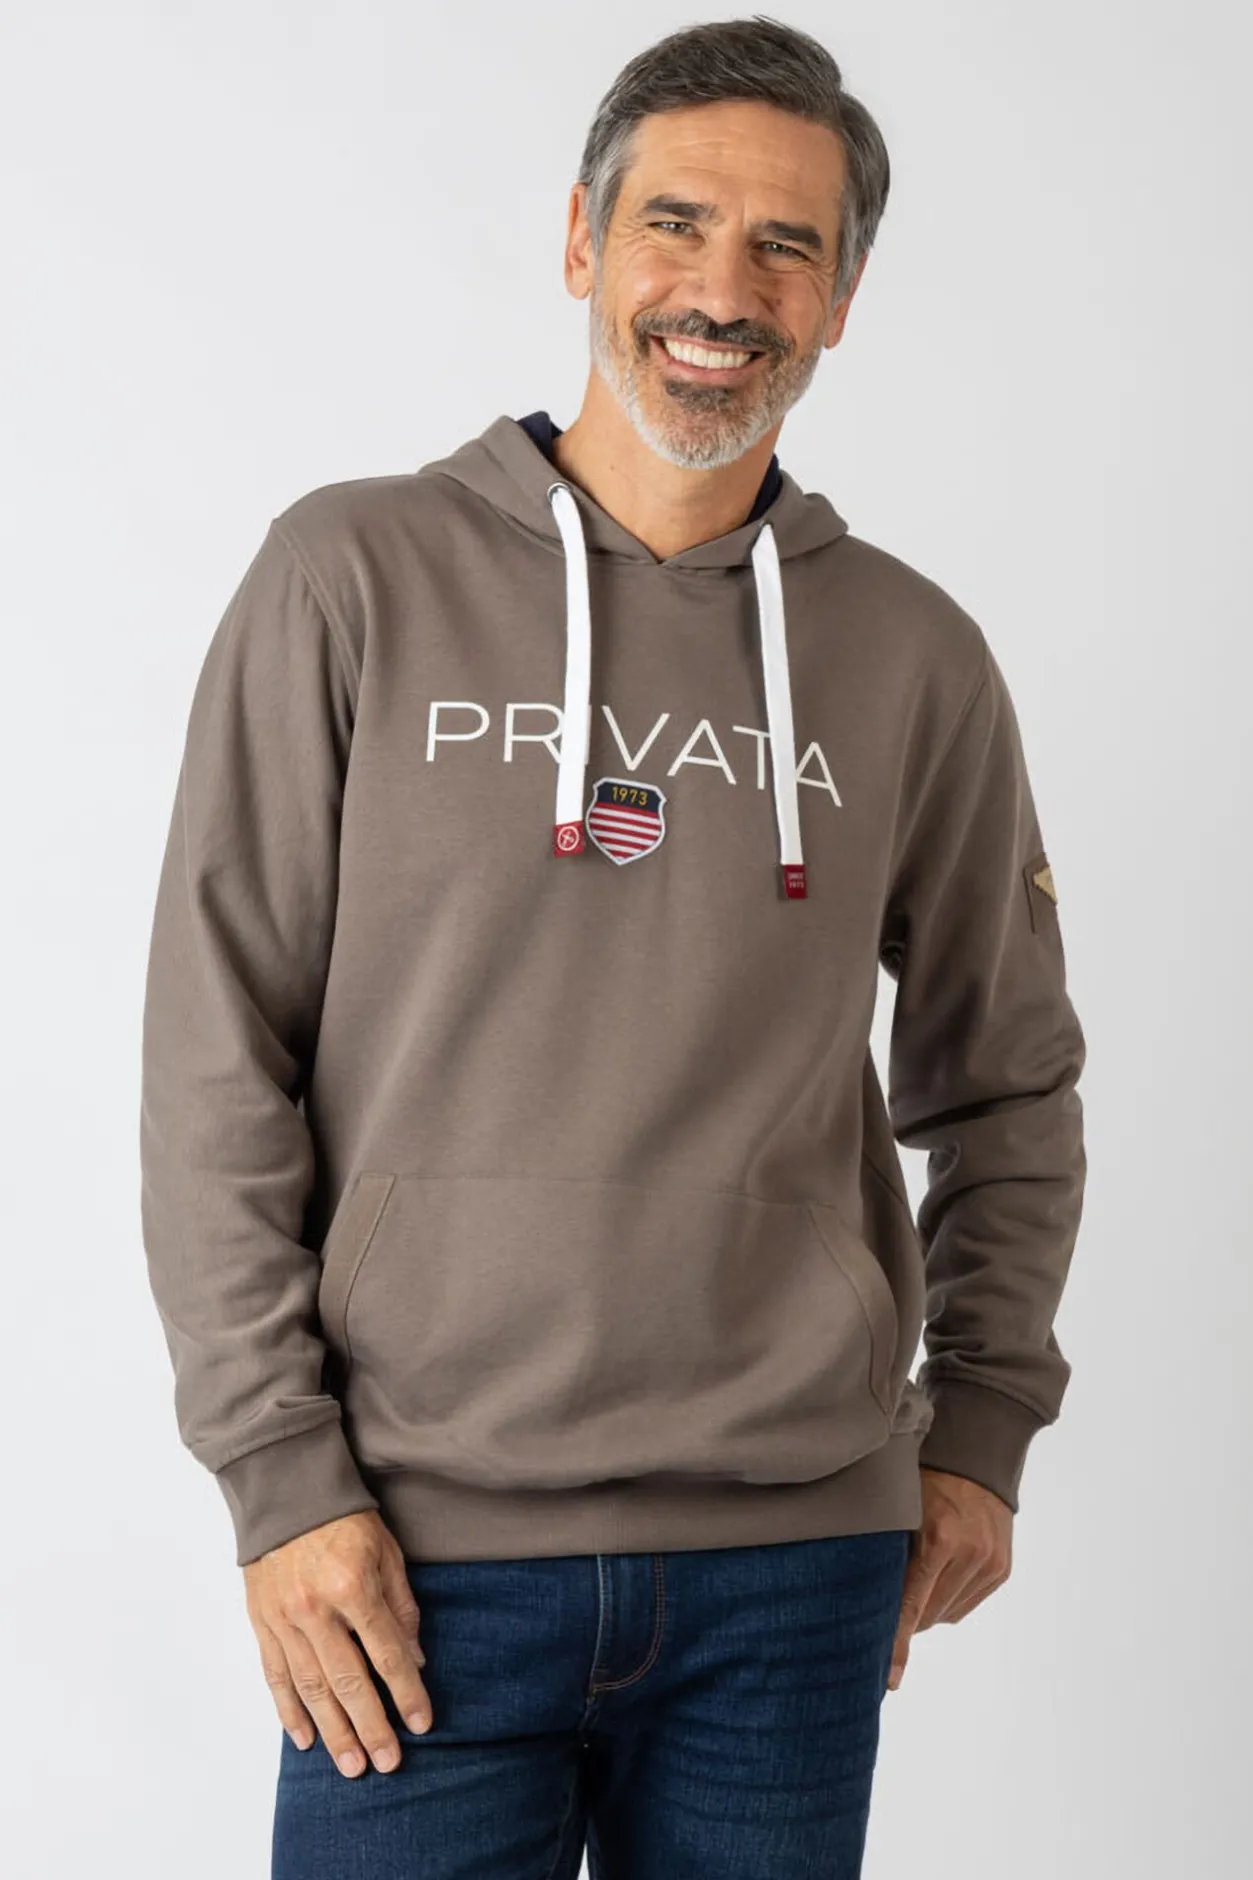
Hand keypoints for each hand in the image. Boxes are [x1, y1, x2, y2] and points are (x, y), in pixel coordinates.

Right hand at [243, 1508, 432, 1776]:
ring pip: (311, 1688)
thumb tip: (415, 1659)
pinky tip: (304, 1739)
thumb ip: (401, 1606)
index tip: (421, 1724)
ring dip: (332, 1732)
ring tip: (350, 1765)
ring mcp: (284, 1619)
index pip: (387, 1654)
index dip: (406, 1693)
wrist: (286, 1491)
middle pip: (349, 1682)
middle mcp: (316, 1609)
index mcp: (354, 1587)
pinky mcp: (261, 1621)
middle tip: (386, 1763)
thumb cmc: (344, 1518)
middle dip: (371, 1727)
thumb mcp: (387, 1551)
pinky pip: (276, 1675)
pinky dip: (289, 1711)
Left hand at [887, 1466, 1012, 1690]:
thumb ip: (889, 1550)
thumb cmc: (925, 1478)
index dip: (897, 1643)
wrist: (976, 1457)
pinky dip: (949, 1599)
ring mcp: (989, 1563)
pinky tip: (938, 1578)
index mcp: (939, 1540)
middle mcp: (969, 1555)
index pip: (911, 1604)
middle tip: (882, 1605)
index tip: (889, 1679)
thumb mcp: (901, 1508)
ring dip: (928, 1608)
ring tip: (915, 1581)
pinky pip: (966, 1604)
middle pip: (929, 1614)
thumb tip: (865, 1600)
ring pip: (947, 1614)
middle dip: (907, 1616)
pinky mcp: (1001, 1569)